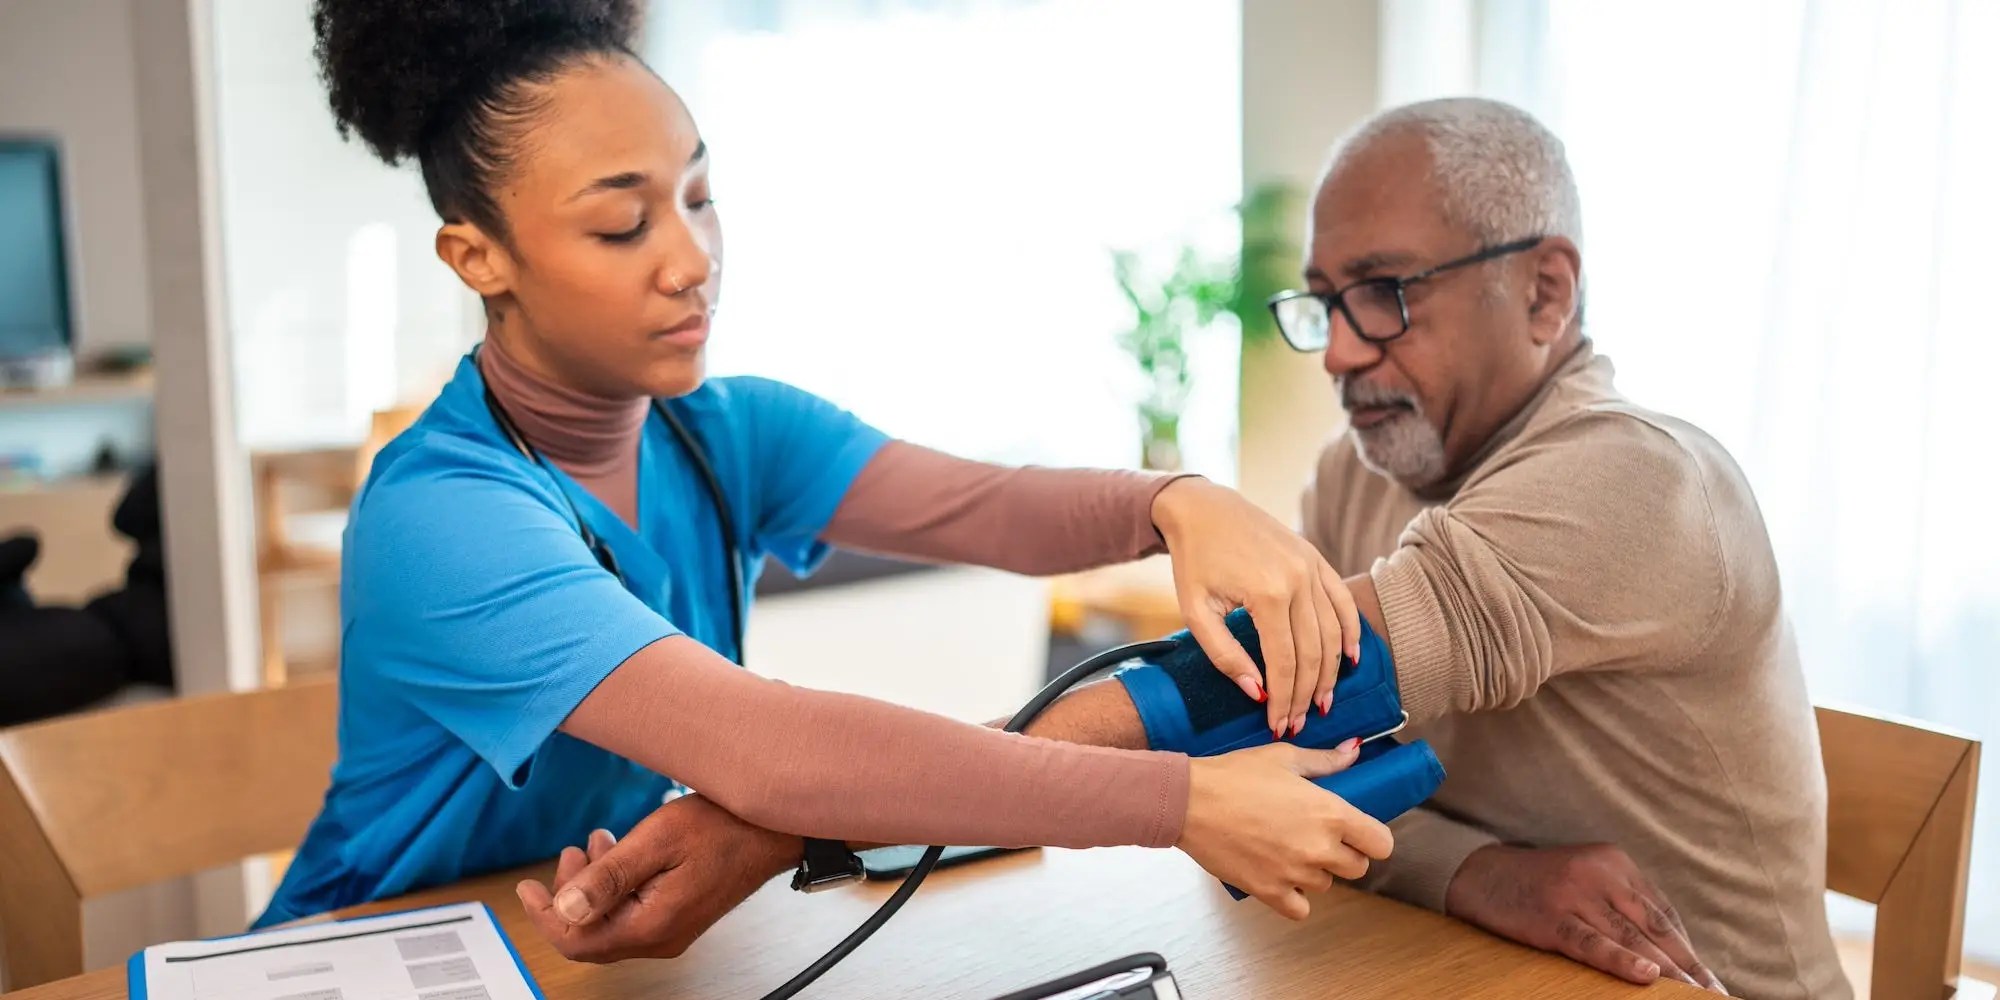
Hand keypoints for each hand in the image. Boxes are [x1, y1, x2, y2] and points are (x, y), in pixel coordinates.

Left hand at [514, 794, 802, 961]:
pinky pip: (630, 913)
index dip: (545, 915)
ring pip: (609, 922)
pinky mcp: (678, 917)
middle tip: (569, 855)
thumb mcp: (656, 840)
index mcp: (651, 925)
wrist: (773, 830)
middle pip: (590, 935)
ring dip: (592, 886)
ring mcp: (670, 930)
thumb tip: (565, 907)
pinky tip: (619, 853)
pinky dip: (615, 886)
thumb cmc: (725, 827)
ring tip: (594, 846)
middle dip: (569, 895)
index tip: (527, 888)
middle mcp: (660, 937)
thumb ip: (608, 877)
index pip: (577, 940)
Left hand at [1151, 477, 1358, 740]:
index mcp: (1266, 593)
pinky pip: (1342, 600)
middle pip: (1313, 652)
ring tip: (1323, 701)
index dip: (1284, 699)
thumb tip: (1256, 692)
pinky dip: (1351, 631)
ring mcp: (1311, 566)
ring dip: (1331, 672)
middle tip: (1299, 722)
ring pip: (1332, 631)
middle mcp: (1297, 580)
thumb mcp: (1195, 611)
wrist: (1203, 508)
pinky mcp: (1316, 558)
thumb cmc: (1194, 561)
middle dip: (1307, 694)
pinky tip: (1352, 658)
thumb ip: (1224, 655)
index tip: (1279, 725)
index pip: (1284, 662)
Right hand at [1176, 739, 1392, 919]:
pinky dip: (1294, 897)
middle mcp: (1319, 847)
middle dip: (1343, 854)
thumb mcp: (1283, 758)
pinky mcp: (1269, 892)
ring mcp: (1295, 873)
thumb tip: (1354, 752)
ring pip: (1326, 885)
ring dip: (1315, 872)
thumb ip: (1325, 761)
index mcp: (1330, 812)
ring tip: (1290, 851)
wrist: (1189, 801)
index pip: (1381, 843)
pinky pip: (1300, 909)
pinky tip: (1281, 877)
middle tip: (1319, 838)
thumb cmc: (1234, 775)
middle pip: (1357, 868)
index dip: (1373, 839)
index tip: (1359, 834)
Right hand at [1445, 843, 1727, 992]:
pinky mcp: (1551, 917)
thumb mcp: (1585, 879)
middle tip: (1715, 993)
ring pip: (1631, 938)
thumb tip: (1662, 948)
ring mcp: (1575, 894)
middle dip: (1688, 965)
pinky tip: (1646, 976)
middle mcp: (1600, 874)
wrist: (1479, 872)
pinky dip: (1621, 961)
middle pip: (1654, 927)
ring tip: (1694, 995)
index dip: (1687, 949)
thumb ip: (1620, 903)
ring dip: (1667, 971)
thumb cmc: (1537, 882)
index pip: (1662, 912)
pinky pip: (1592, 943)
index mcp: (1615, 862)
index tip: (1709, 978)